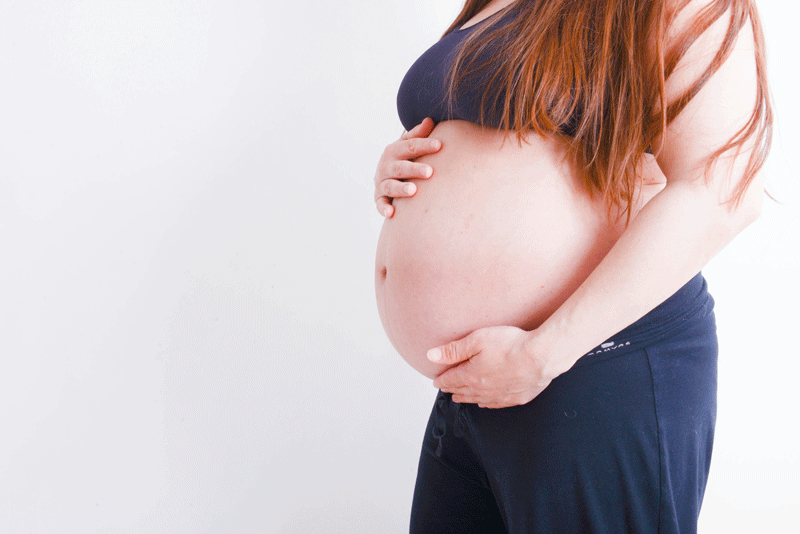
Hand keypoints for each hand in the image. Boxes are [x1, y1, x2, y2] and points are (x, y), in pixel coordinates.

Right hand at [374, 117, 441, 217]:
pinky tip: (392, 213)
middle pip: (400, 167)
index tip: (440, 146)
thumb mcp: (408, 145)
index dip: (424, 145)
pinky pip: (380, 204)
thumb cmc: (403, 158)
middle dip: (414, 169)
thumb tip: (430, 120)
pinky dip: (384, 209)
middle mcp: (385, 166)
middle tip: (430, 172)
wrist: (384, 175)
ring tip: (413, 190)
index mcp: (394, 150)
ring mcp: (381, 183)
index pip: (410, 146)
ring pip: (390, 186)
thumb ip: (418, 135)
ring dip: (400, 188)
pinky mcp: (379, 198)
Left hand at [428, 326, 555, 408]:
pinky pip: (495, 404)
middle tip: (445, 388)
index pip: (451, 380)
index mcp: (471, 376)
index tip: (436, 381)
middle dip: (452, 389)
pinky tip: (484, 403)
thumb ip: (453, 350)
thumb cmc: (511, 345)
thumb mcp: (477, 340)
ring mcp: (500, 396)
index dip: (441, 380)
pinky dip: (486, 403)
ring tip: (459, 397)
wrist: (541, 357)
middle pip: (462, 391)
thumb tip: (431, 356)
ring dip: (466, 398)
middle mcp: (483, 390)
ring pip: (477, 400)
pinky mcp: (516, 398)